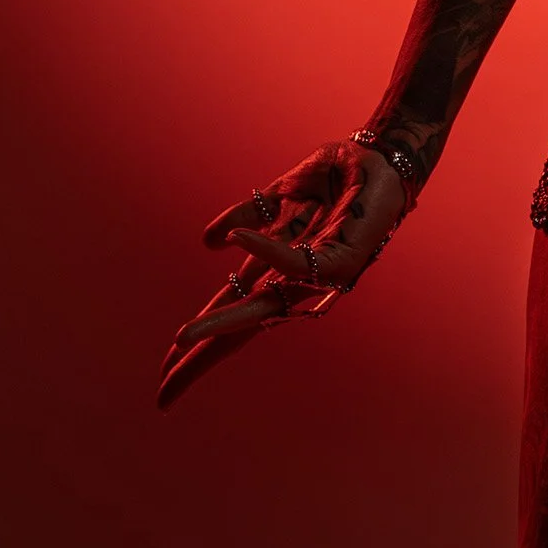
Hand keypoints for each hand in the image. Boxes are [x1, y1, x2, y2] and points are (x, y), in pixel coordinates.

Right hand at [157, 141, 407, 409]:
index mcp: (279, 266)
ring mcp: (317, 273)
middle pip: (240, 325)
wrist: (383, 156)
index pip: (232, 308)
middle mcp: (295, 277)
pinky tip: (237, 239)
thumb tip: (209, 242)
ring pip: (262, 307)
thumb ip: (250, 213)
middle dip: (202, 358)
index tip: (165, 374)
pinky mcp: (341, 259)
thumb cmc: (339, 178)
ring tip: (181, 339)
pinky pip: (296, 259)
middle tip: (164, 391)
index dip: (200, 341)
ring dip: (221, 321)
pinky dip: (265, 249)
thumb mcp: (284, 193)